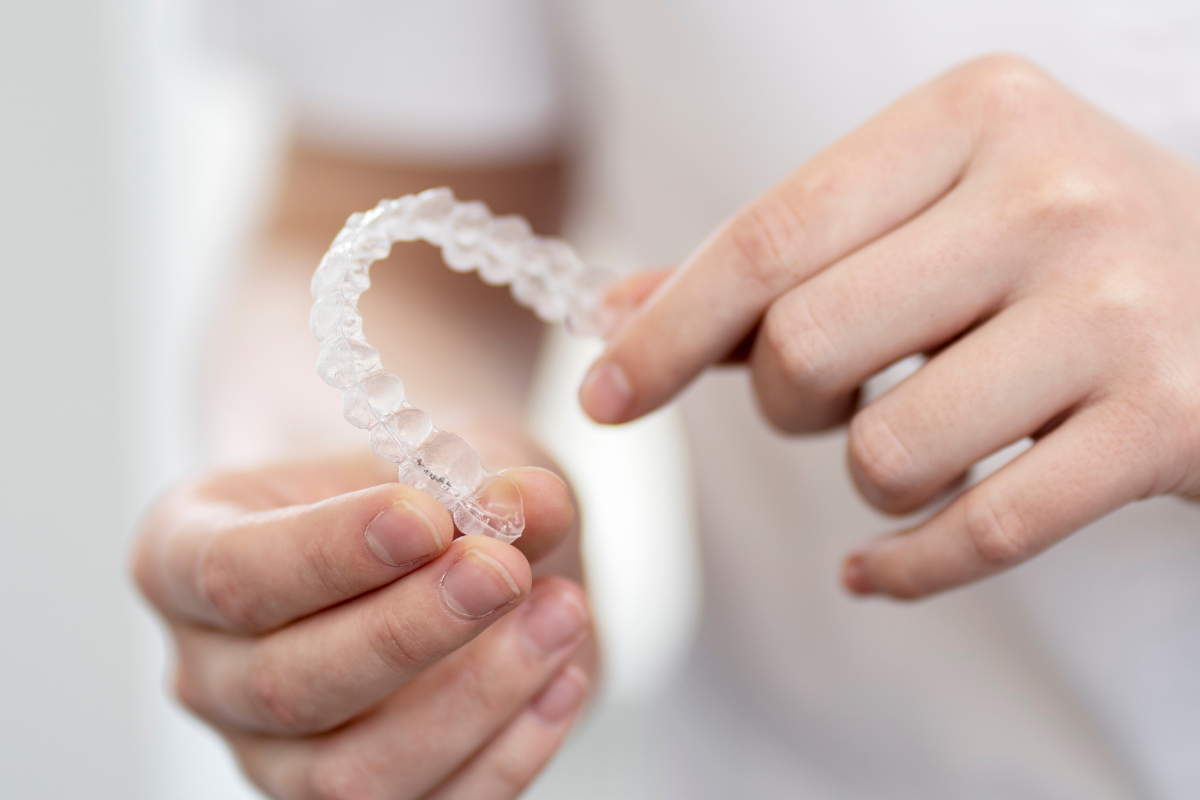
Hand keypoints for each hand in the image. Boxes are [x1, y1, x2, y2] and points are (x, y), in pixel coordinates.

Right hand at [132, 450, 589, 799]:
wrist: (420, 542)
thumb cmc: (404, 490)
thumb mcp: (446, 453)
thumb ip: (485, 472)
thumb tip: (532, 501)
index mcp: (187, 556)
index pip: (234, 572)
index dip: (331, 552)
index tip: (427, 517)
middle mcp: (212, 671)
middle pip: (287, 686)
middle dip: (408, 632)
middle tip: (504, 571)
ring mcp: (273, 755)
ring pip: (351, 776)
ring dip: (474, 698)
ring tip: (563, 612)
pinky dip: (508, 756)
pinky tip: (564, 678)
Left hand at [581, 55, 1199, 599]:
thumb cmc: (1055, 248)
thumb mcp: (928, 208)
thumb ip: (778, 259)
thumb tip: (620, 313)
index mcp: (976, 116)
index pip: (770, 237)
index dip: (667, 330)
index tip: (604, 394)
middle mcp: (1052, 196)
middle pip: (806, 345)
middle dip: (779, 401)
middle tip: (817, 398)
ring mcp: (1119, 311)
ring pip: (885, 449)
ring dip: (863, 474)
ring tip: (904, 444)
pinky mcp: (1166, 424)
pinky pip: (980, 531)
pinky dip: (903, 567)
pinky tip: (875, 567)